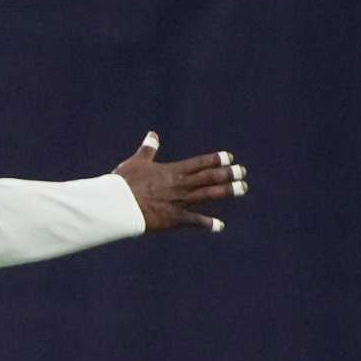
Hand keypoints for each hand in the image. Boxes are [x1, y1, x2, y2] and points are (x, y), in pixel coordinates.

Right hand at [113, 131, 247, 232]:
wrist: (118, 205)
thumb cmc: (124, 183)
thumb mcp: (136, 162)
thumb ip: (148, 150)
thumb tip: (152, 134)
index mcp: (172, 171)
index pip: (200, 163)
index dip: (215, 159)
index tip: (229, 157)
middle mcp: (181, 185)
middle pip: (210, 177)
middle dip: (228, 174)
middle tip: (242, 172)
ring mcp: (180, 201)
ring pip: (209, 194)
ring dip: (227, 191)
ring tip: (242, 188)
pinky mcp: (174, 218)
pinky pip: (195, 221)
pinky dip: (208, 224)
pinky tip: (219, 226)